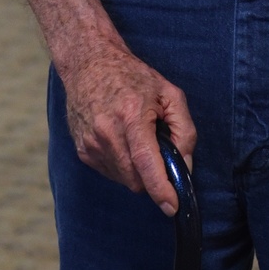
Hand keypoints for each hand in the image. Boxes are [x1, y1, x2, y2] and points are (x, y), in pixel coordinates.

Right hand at [62, 43, 196, 214]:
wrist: (89, 63)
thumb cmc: (132, 76)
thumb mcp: (169, 93)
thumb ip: (184, 130)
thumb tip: (185, 166)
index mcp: (131, 116)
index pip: (147, 164)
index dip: (161, 190)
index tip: (172, 207)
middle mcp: (107, 133)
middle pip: (136, 179)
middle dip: (153, 177)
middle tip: (157, 151)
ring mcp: (91, 144)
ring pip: (123, 179)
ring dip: (136, 171)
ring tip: (136, 139)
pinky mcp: (82, 151)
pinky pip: (110, 172)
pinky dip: (122, 165)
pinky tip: (121, 140)